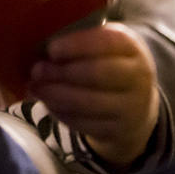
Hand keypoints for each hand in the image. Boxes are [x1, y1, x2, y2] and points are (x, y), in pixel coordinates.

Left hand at [29, 22, 159, 169]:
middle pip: (98, 74)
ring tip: (36, 87)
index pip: (107, 42)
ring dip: (56, 95)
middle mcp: (138, 77)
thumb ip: (77, 43)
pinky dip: (61, 113)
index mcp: (131, 47)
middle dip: (61, 72)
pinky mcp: (118, 131)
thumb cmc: (107, 64)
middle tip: (36, 70)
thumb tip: (40, 48)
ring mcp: (132, 107)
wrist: (136, 104)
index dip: (77, 45)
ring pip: (89, 103)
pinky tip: (48, 103)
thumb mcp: (101, 46)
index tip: (51, 49)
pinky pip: (85, 123)